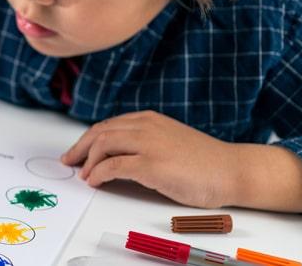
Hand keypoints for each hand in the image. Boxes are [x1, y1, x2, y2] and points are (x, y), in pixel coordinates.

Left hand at [60, 110, 241, 208]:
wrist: (232, 170)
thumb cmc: (204, 162)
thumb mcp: (168, 142)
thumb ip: (144, 143)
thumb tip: (115, 157)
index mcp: (149, 119)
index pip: (108, 125)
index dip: (87, 139)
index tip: (76, 152)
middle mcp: (146, 126)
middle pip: (99, 132)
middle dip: (79, 148)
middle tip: (69, 162)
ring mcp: (149, 144)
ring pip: (102, 145)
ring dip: (87, 162)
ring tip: (83, 176)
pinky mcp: (151, 165)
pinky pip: (113, 166)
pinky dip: (98, 174)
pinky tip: (95, 182)